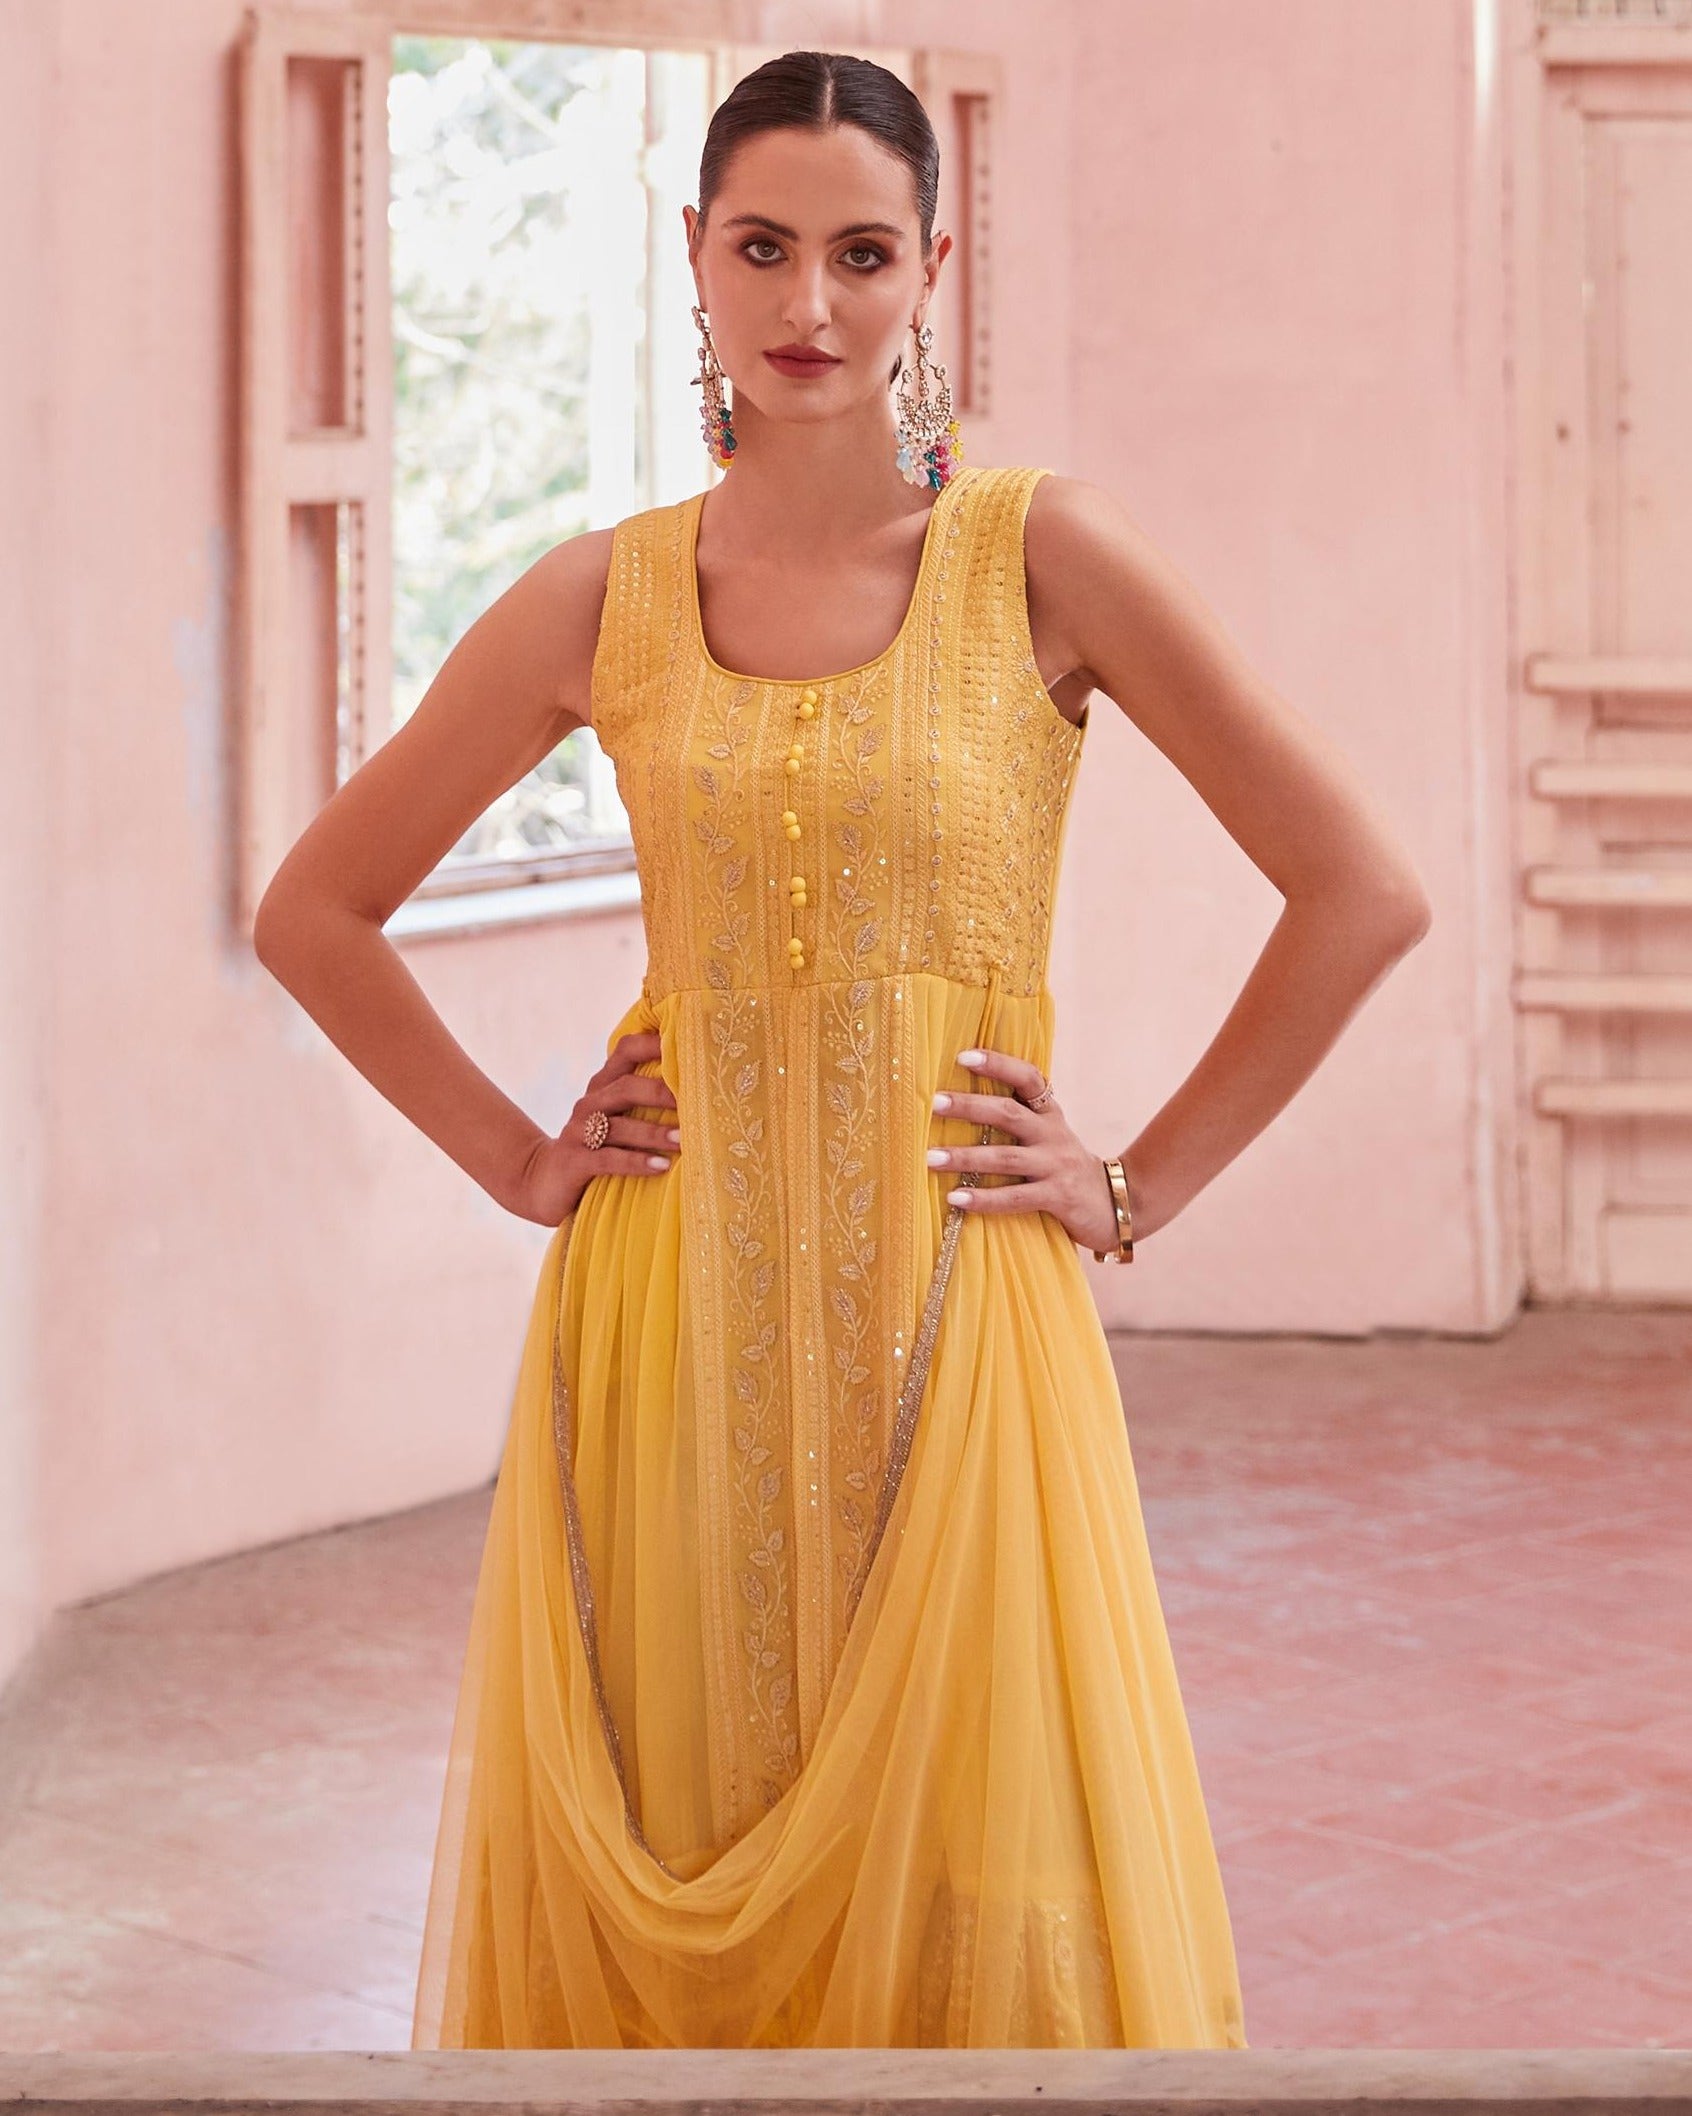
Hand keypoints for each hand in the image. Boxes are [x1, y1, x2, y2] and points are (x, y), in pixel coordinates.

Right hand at [511, 1031, 680, 1225]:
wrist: (545, 1183)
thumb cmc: (599, 1149)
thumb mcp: (620, 1120)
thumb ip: (647, 1103)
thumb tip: (701, 1092)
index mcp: (604, 1085)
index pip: (627, 1050)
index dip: (654, 1043)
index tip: (689, 1044)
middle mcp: (591, 1102)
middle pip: (626, 1087)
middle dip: (661, 1093)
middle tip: (695, 1102)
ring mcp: (579, 1131)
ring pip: (619, 1126)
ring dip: (654, 1133)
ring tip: (683, 1139)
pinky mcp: (574, 1161)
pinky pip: (608, 1159)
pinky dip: (636, 1162)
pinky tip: (661, 1166)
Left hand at [927, 1047, 1144, 1252]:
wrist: (1119, 1204)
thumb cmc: (1067, 1170)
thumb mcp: (1050, 1138)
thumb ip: (1019, 1122)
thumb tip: (960, 1106)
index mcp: (1050, 1115)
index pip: (1028, 1078)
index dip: (998, 1064)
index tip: (964, 1056)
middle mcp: (1053, 1135)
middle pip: (1009, 1113)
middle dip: (970, 1106)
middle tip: (934, 1102)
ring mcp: (1056, 1166)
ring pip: (1006, 1157)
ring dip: (965, 1157)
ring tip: (931, 1157)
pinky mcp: (1059, 1197)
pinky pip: (1016, 1197)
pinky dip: (984, 1199)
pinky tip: (956, 1198)